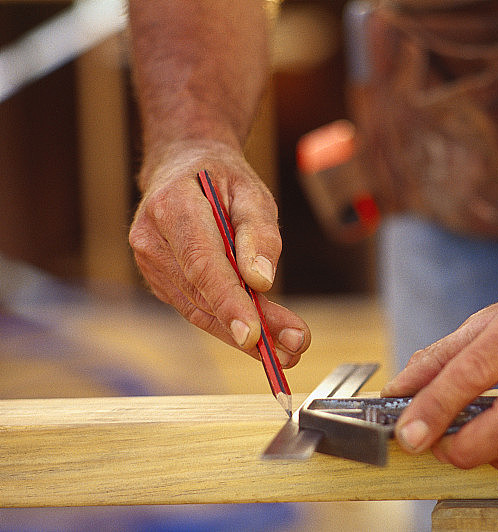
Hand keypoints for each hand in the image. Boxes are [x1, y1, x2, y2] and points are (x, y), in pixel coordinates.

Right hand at [129, 140, 310, 365]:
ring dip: (247, 334)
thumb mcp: (252, 192)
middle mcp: (153, 240)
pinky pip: (199, 309)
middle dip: (252, 324)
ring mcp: (152, 264)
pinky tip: (265, 337)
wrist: (183, 168)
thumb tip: (261, 282)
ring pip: (201, 310)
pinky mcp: (162, 282)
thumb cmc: (222, 178)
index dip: (227, 301)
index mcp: (173, 207)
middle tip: (294, 346)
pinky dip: (232, 324)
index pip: (201, 263)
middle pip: (204, 294)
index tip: (253, 334)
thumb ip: (260, 233)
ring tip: (289, 348)